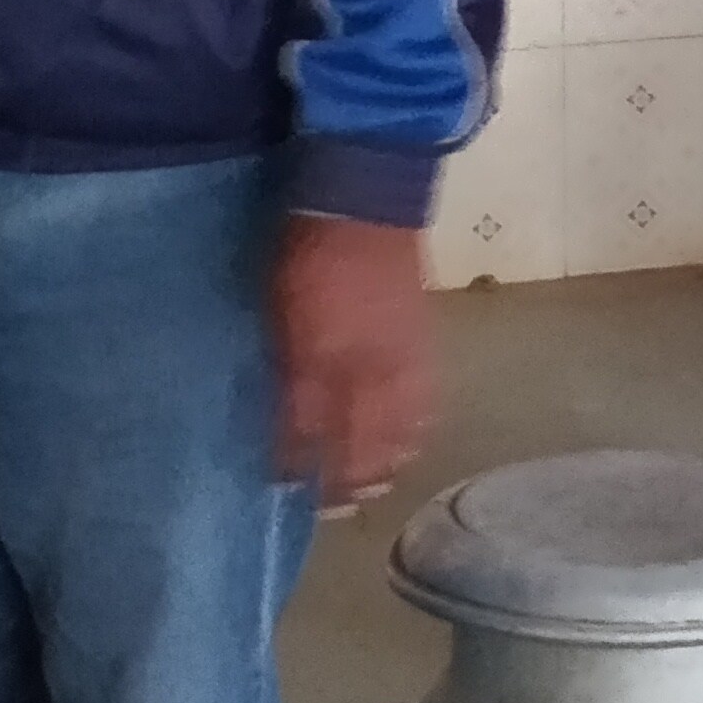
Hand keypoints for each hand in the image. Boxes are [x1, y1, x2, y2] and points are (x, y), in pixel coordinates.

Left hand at [271, 214, 433, 509]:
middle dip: (345, 482)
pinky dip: (412, 434)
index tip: (283, 487)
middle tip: (330, 502)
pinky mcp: (423, 346)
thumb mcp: (279, 312)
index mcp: (327, 366)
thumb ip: (287, 371)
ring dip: (383, 465)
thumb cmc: (308, 254)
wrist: (366, 199)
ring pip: (398, 433)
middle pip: (362, 448)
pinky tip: (403, 442)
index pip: (311, 438)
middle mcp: (370, 375)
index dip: (297, 467)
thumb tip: (287, 421)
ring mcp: (403, 362)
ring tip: (369, 483)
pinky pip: (422, 407)